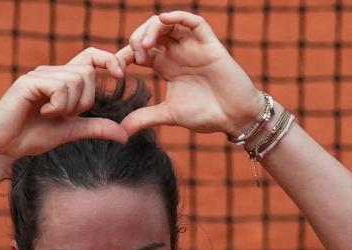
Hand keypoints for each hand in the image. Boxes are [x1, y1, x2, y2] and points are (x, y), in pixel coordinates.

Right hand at [0, 48, 128, 158]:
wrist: (2, 146)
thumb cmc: (31, 137)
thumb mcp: (71, 131)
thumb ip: (96, 128)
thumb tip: (125, 135)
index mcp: (61, 79)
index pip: (91, 57)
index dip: (109, 59)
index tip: (121, 75)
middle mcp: (50, 72)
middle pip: (88, 73)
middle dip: (85, 100)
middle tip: (64, 115)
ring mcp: (39, 75)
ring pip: (76, 80)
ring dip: (70, 106)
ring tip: (50, 115)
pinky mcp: (29, 82)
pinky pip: (60, 87)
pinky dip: (58, 105)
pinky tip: (42, 113)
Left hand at [115, 11, 264, 137]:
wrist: (235, 118)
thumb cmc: (206, 115)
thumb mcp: (169, 115)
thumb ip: (145, 118)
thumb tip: (121, 131)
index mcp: (166, 66)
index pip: (139, 52)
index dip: (124, 56)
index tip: (116, 71)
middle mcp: (178, 53)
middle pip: (150, 33)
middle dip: (136, 39)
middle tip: (134, 58)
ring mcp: (193, 47)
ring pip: (168, 23)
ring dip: (152, 29)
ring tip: (145, 47)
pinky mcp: (209, 44)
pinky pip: (194, 21)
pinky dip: (178, 17)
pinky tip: (164, 22)